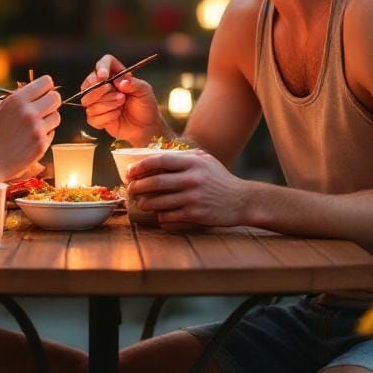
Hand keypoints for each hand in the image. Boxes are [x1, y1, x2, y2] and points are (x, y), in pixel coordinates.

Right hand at [0, 76, 60, 179]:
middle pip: (56, 98)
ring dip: (49, 120)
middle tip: (44, 108)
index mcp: (17, 100)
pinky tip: (32, 139)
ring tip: (35, 126)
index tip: (44, 93)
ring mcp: (37, 128)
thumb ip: (16, 97)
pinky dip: (45, 134)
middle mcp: (28, 112)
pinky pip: (52, 132)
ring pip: (56, 116)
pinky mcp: (42, 143)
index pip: (46, 82)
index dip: (47, 87)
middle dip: (51, 102)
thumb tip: (32, 88)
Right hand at [79, 54, 164, 145]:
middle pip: (88, 83)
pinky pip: (92, 117)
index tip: (104, 76)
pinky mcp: (95, 118)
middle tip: (121, 96)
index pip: (103, 64)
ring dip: (107, 105)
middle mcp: (102, 87)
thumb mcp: (145, 92)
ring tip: (121, 105)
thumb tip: (120, 82)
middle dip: (101, 91)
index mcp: (114, 75)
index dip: (101, 67)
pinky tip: (116, 116)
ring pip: (88, 101)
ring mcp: (97, 103)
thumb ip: (134, 84)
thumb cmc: (145, 106)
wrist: (145, 126)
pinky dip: (106, 118)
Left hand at [125, 150, 250, 226]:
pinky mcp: (195, 214)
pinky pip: (169, 216)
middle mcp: (192, 178)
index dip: (140, 166)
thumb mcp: (205, 161)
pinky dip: (160, 216)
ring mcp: (193, 197)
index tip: (130, 172)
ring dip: (145, 203)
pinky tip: (158, 214)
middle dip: (137, 186)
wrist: (242, 200)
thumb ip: (183, 157)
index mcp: (192, 162)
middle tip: (131, 189)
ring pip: (159, 201)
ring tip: (141, 203)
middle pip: (155, 182)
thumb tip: (154, 156)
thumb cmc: (219, 179)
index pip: (158, 160)